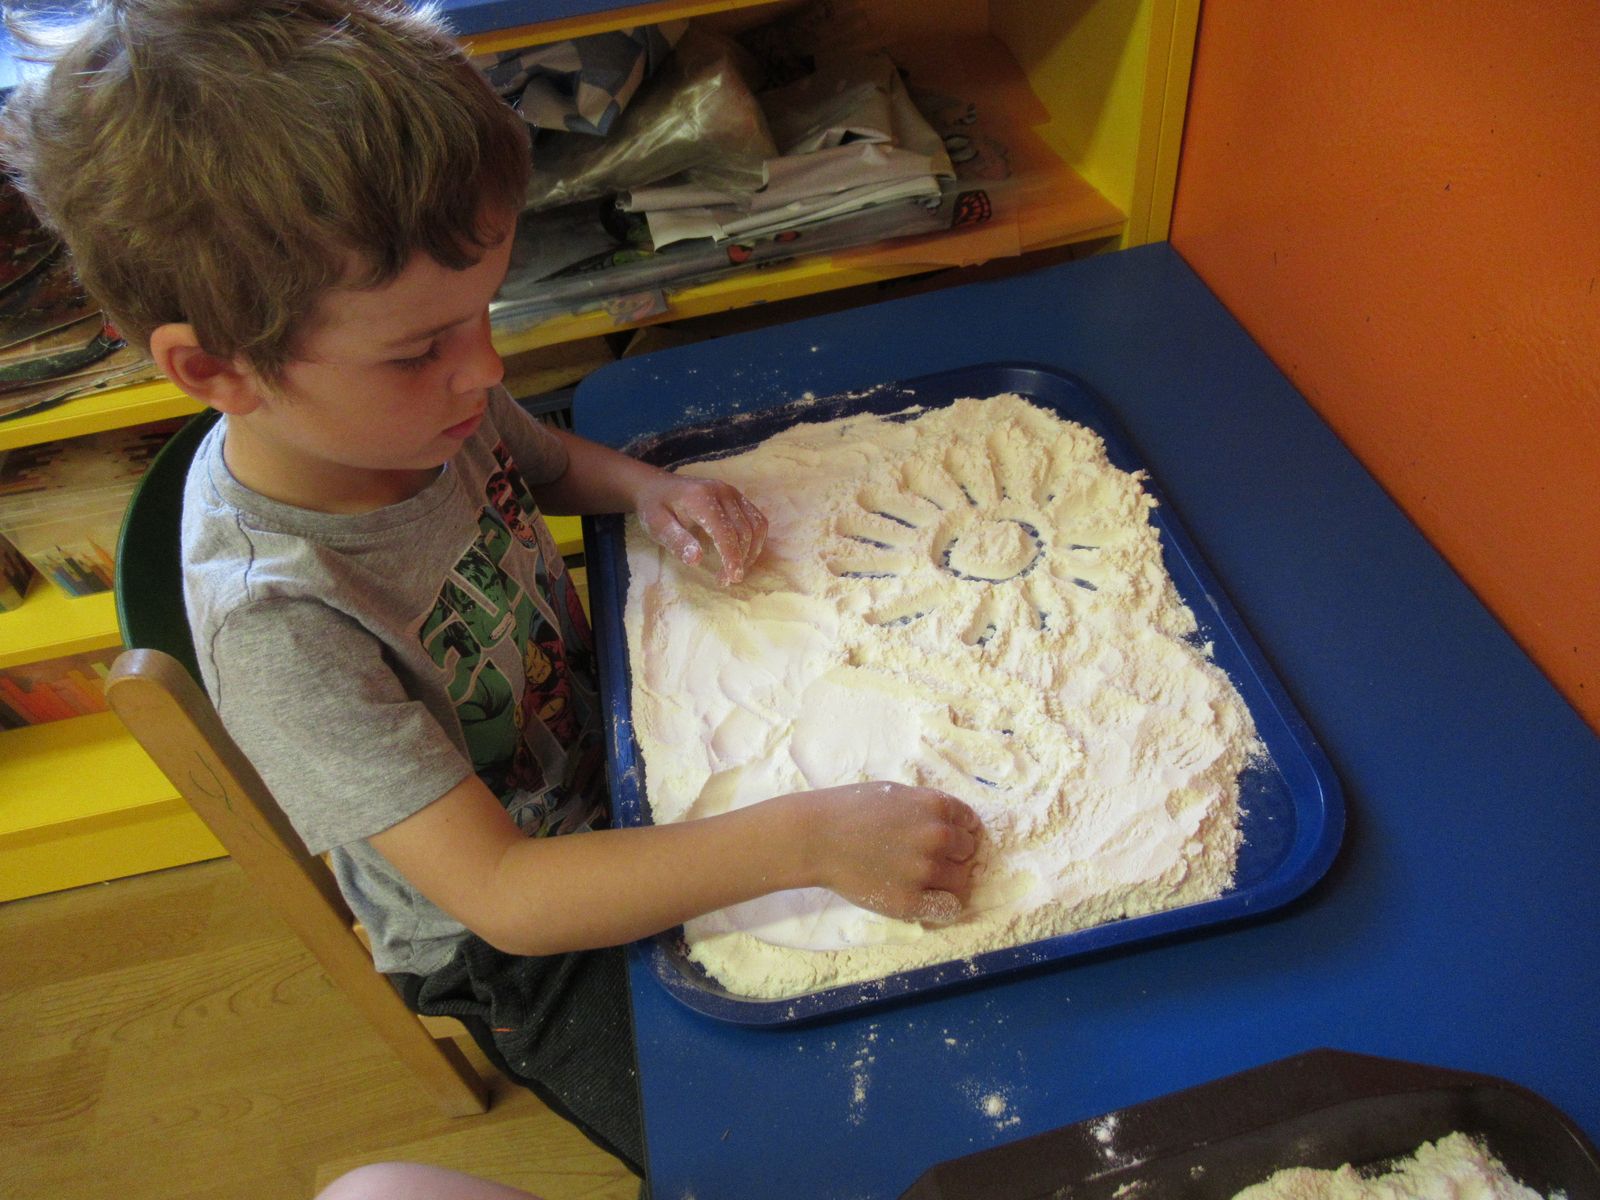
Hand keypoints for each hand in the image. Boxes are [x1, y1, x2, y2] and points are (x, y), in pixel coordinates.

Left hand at [637, 472, 767, 585]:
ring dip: (751, 551)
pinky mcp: (737, 497)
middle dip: (740, 559)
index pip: (725, 531)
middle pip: (744, 530)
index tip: (731, 579)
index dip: (731, 557)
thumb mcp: (656, 525)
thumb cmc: (654, 508)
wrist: (657, 486)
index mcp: (700, 497)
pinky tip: (744, 554)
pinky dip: (756, 539)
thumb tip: (696, 560)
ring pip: (756, 525)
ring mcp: (732, 492)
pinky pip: (757, 519)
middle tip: (724, 580)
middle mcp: (722, 491)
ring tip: (736, 569)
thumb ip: (676, 541)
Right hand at [791, 782, 983, 923]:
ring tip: (927, 881)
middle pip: (968, 852)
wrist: (815, 837)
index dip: (960, 831)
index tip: (949, 840)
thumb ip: (924, 807)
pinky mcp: (910, 901)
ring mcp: (925, 870)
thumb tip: (948, 824)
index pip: (969, 822)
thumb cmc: (848, 809)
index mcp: (934, 806)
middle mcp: (937, 836)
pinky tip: (929, 901)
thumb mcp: (895, 793)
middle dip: (954, 855)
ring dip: (949, 881)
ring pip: (961, 881)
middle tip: (931, 859)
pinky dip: (944, 906)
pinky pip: (949, 909)